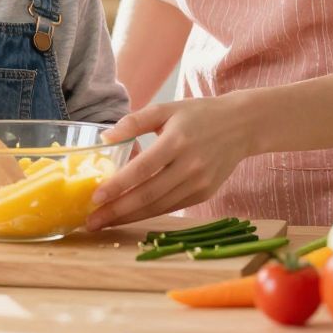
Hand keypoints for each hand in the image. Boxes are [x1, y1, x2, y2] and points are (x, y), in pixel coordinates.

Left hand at [85, 93, 255, 230]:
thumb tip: (104, 138)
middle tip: (91, 221)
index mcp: (177, 141)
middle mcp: (190, 165)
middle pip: (148, 195)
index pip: (142, 169)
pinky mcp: (204, 194)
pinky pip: (171, 207)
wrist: (241, 125)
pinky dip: (148, 214)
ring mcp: (199, 183)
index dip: (118, 186)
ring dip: (129, 217)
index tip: (95, 197)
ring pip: (158, 206)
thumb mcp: (165, 109)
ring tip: (104, 223)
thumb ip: (134, 122)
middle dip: (117, 211)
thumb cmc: (198, 114)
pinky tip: (128, 216)